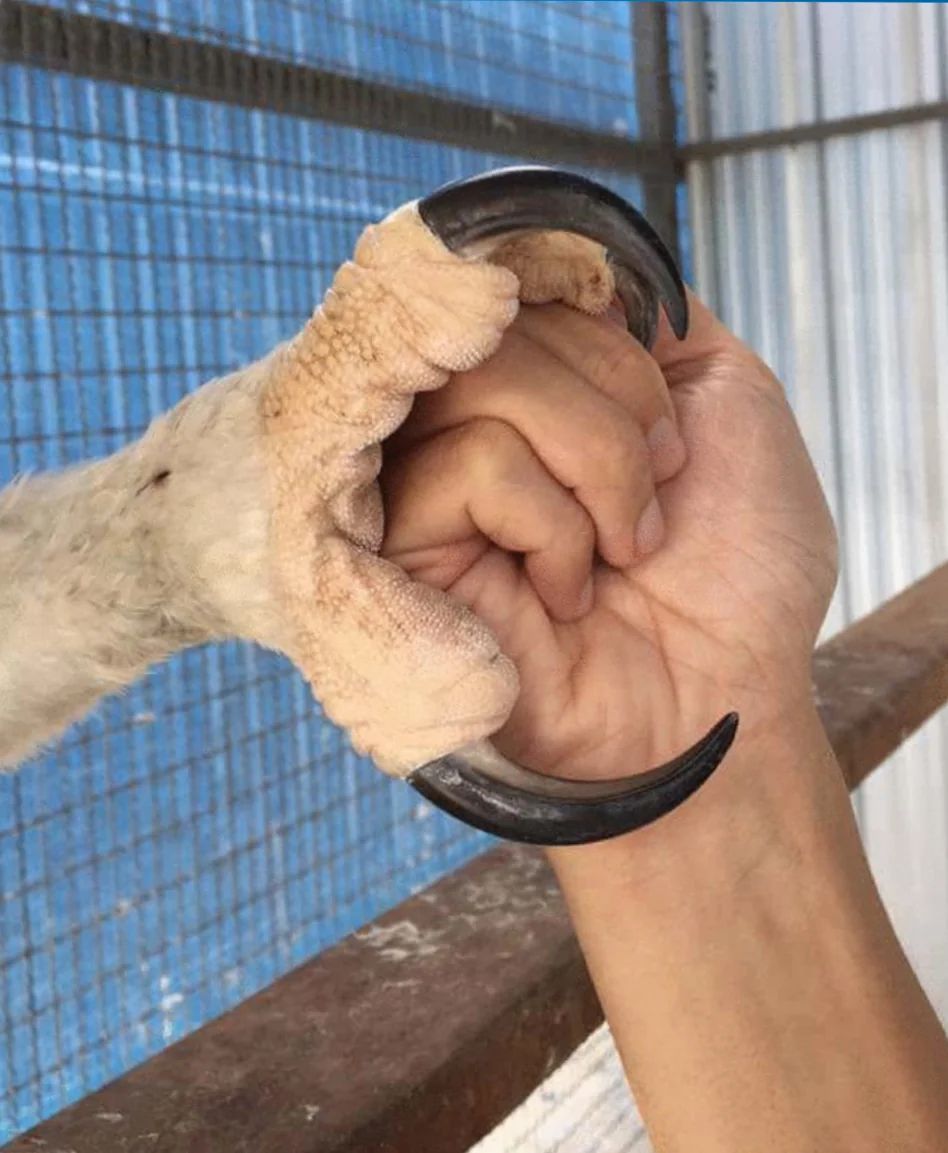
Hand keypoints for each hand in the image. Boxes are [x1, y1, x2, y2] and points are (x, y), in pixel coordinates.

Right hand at [381, 292, 837, 781]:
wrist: (723, 694)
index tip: (663, 407)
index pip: (529, 283)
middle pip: (503, 323)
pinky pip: (472, 469)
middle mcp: (479, 424)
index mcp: (547, 386)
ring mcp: (439, 486)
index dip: (605, 332)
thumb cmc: (738, 567)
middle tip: (661, 494)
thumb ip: (647, 317)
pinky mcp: (413, 551)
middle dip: (617, 406)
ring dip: (596, 466)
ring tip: (621, 550)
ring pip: (485, 387)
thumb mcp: (730, 397)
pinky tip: (567, 592)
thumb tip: (574, 262)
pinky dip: (554, 527)